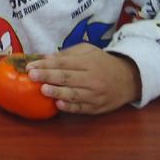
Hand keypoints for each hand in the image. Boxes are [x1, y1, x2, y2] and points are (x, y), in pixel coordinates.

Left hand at [25, 44, 140, 114]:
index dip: (46, 64)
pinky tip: (59, 105)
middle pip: (67, 77)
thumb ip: (67, 54)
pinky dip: (70, 107)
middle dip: (48, 76)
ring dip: (58, 92)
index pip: (63, 63)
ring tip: (43, 90)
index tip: (30, 66)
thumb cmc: (102, 62)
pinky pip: (82, 108)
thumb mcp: (87, 51)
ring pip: (74, 94)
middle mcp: (92, 78)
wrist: (128, 79)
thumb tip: (45, 58)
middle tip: (32, 76)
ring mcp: (95, 94)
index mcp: (88, 62)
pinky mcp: (97, 107)